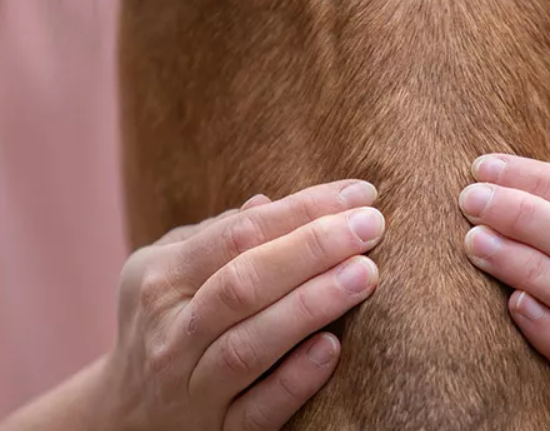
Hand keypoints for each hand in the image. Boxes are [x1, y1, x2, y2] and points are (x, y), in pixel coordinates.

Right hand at [100, 181, 384, 430]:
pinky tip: (333, 349)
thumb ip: (219, 235)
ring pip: (249, 346)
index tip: (361, 193)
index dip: (302, 209)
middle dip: (313, 249)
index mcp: (161, 279)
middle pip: (243, 284)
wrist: (124, 416)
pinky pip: (257, 412)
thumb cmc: (168, 321)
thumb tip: (271, 202)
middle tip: (372, 225)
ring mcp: (190, 389)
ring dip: (311, 306)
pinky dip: (294, 381)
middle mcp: (171, 333)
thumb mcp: (172, 270)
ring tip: (366, 274)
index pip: (239, 234)